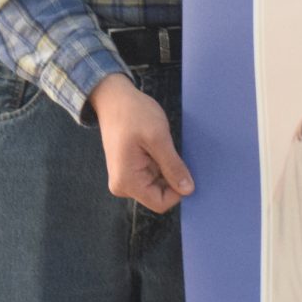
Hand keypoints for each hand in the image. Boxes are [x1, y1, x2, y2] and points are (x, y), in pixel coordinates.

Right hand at [90, 72, 193, 212]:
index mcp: (127, 182)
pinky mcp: (128, 170)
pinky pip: (151, 175)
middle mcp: (123, 186)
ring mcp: (124, 178)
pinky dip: (159, 163)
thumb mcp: (158, 138)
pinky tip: (155, 146)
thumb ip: (173, 166)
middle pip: (159, 194)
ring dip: (165, 168)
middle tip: (169, 150)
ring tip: (159, 145)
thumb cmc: (133, 114)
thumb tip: (188, 190)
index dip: (177, 189)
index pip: (161, 203)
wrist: (113, 98)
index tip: (180, 165)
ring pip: (157, 184)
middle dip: (170, 176)